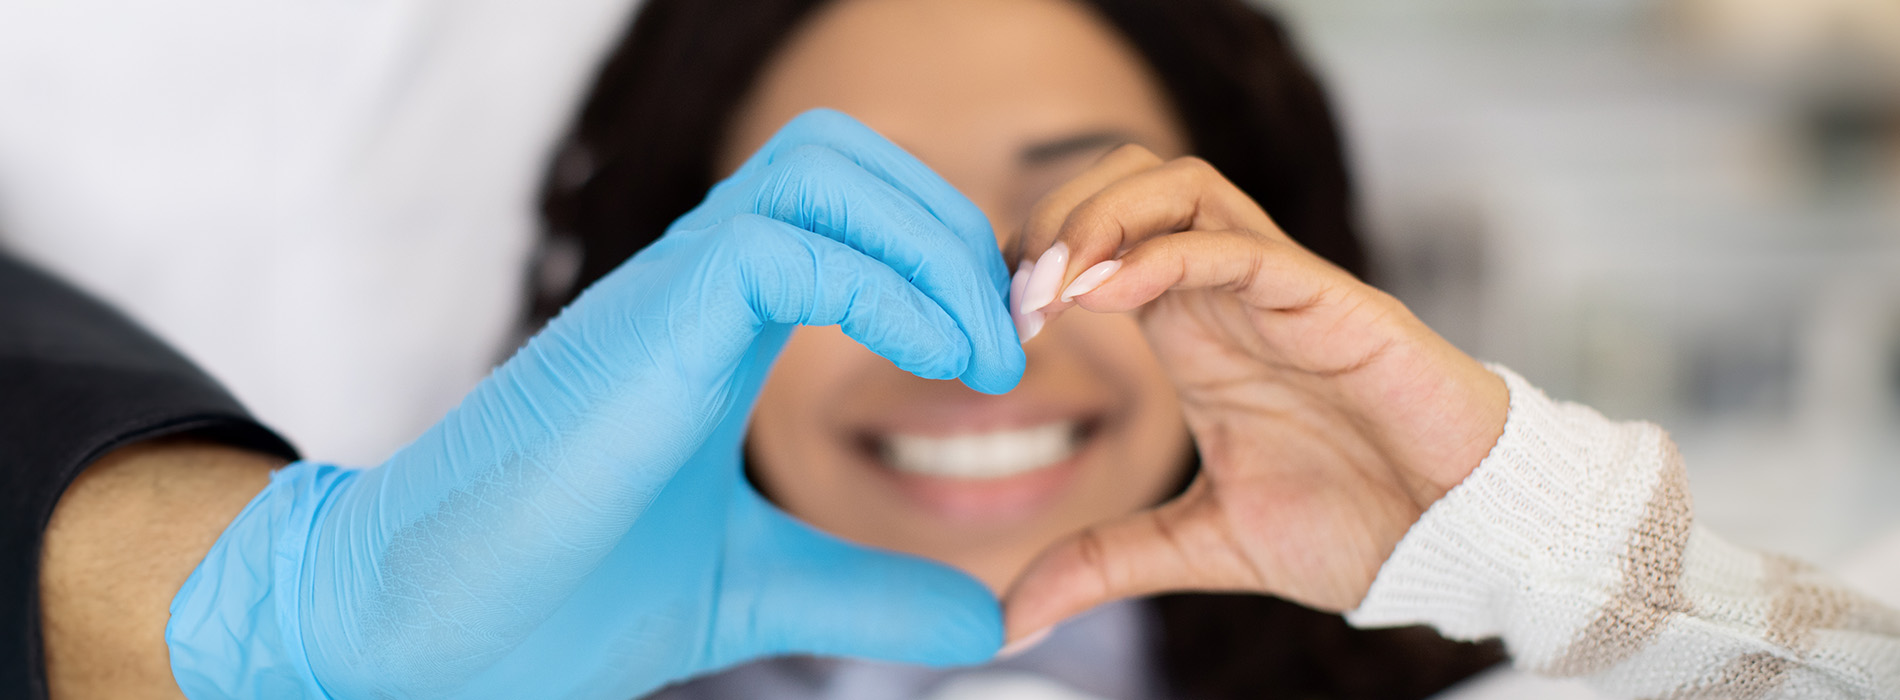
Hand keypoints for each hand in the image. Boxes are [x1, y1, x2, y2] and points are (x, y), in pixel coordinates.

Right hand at [165, 110, 1025, 698]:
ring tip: (983, 353)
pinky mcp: (645, 328)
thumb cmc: (556, 598)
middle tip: (1007, 343)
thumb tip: (984, 616)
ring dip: (933, 244)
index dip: (943, 255)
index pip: (847, 209)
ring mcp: (664, 295)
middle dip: (954, 230)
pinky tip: (939, 365)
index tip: (1000, 354)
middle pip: (845, 158)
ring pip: (819, 168)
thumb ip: (865, 593)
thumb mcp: (756, 589)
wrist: (422, 636)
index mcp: (715, 319)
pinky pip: (787, 248)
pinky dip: (890, 289)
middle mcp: (692, 283)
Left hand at [1000, 145, 1508, 641]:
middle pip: (1124, 178)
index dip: (1030, 261)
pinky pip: (1233, 243)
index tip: (989, 331)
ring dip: (1095, 217)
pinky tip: (1104, 292)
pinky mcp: (1325, 297)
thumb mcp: (1195, 546)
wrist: (1456, 541)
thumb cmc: (1350, 523)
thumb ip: (1101, 563)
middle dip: (1050, 217)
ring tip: (1045, 286)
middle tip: (1009, 299)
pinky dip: (1158, 253)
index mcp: (1189, 326)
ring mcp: (1275, 284)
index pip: (1096, 236)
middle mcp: (1225, 289)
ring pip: (1175, 184)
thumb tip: (1007, 619)